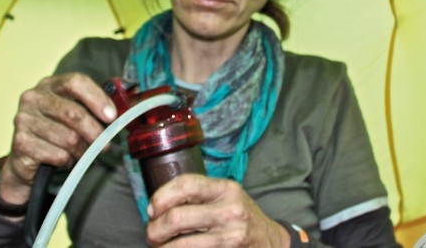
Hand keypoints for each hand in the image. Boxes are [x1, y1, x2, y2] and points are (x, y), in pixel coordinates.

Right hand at [0, 73, 116, 203]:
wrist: (25, 159)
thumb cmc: (56, 132)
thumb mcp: (73, 113)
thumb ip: (93, 108)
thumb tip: (123, 112)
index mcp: (49, 84)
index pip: (76, 82)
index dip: (97, 98)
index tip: (112, 117)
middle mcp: (33, 98)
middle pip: (74, 113)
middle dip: (95, 132)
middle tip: (106, 146)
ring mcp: (24, 119)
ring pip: (69, 138)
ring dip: (81, 151)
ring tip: (80, 153)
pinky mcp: (21, 143)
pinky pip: (58, 155)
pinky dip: (67, 161)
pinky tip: (63, 159)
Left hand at [146, 174, 289, 247]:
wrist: (272, 243)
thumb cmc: (242, 218)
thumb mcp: (227, 197)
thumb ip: (199, 196)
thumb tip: (156, 206)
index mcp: (226, 189)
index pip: (185, 184)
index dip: (160, 197)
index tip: (152, 210)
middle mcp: (230, 212)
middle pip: (176, 217)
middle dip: (155, 229)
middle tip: (153, 235)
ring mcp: (231, 237)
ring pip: (180, 245)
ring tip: (162, 247)